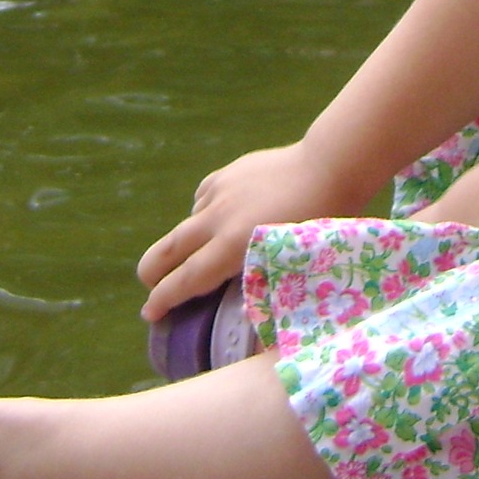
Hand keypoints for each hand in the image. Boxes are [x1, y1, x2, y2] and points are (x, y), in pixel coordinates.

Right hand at [135, 144, 368, 319]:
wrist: (329, 166)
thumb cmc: (321, 221)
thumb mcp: (293, 263)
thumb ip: (263, 281)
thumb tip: (248, 307)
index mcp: (232, 246)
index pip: (186, 280)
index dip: (164, 299)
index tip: (150, 312)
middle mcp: (217, 219)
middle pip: (168, 249)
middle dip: (152, 271)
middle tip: (149, 286)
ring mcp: (220, 192)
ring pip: (188, 222)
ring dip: (185, 242)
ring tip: (198, 254)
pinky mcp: (228, 173)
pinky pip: (204, 198)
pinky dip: (204, 214)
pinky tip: (217, 218)